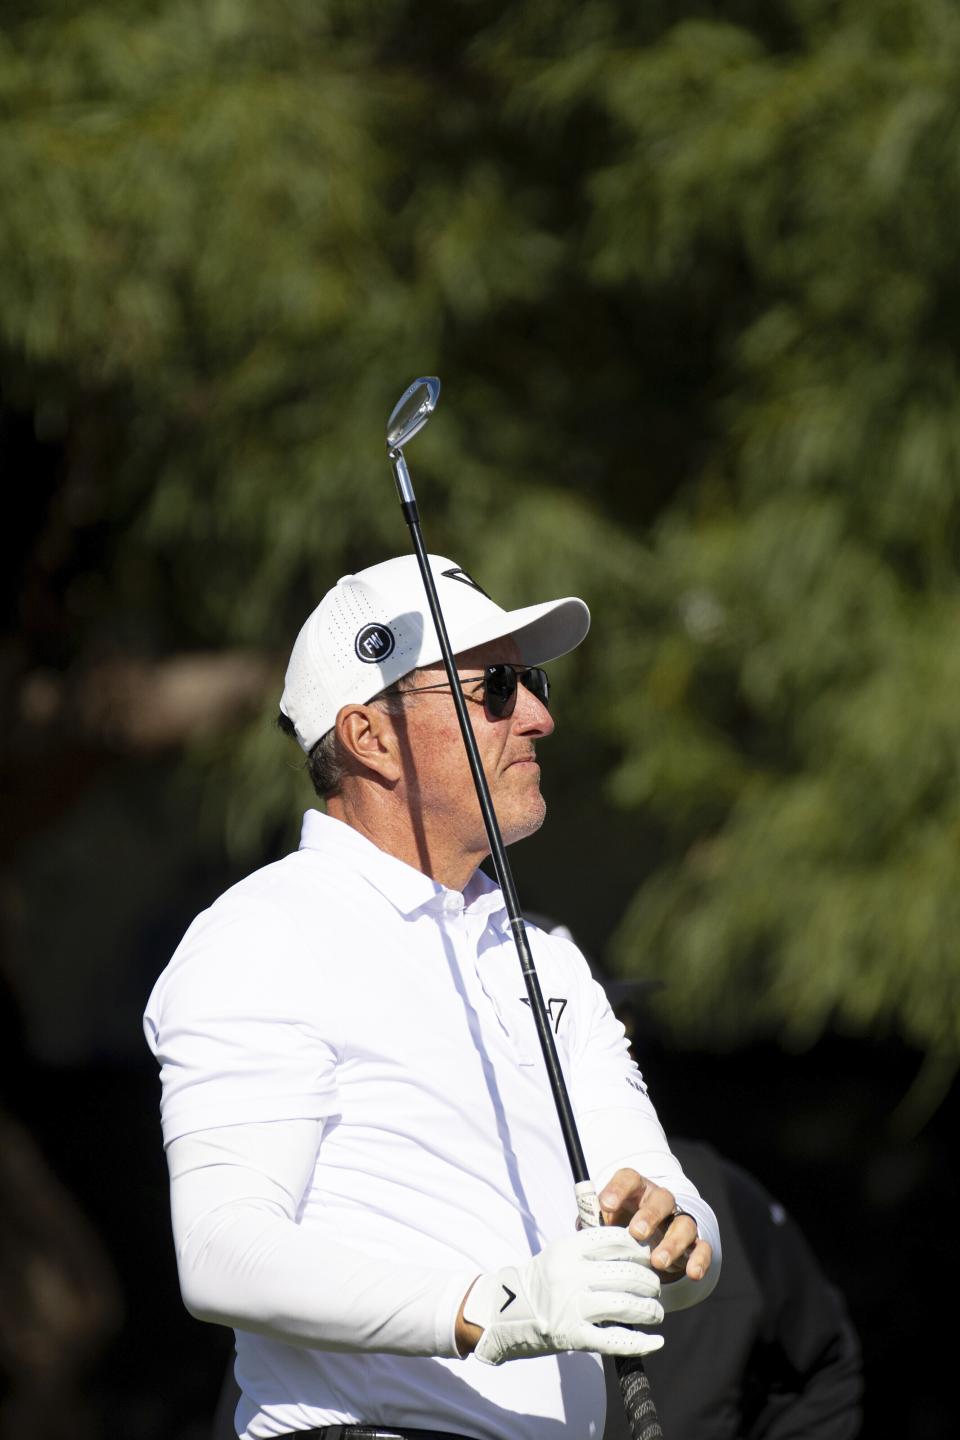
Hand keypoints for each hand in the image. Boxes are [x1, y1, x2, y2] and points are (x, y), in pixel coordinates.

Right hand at [458, 1225, 663, 1365]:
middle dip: (651, 1283)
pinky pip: (614, 1340)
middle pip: (627, 1274)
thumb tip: (635, 1247)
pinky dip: (640, 1343)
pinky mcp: (572, 1335)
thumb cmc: (541, 1281)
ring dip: (650, 1310)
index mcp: (570, 1248)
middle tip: (656, 1288)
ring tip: (656, 1312)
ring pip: (626, 1305)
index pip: (618, 1240)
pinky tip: (656, 1341)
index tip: (650, 1256)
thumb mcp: (560, 1253)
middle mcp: (572, 1273)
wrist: (503, 1311)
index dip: (641, 1249)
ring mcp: (572, 1305)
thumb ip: (592, 1249)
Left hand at [599, 1169, 712, 1282]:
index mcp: (636, 1191)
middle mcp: (660, 1202)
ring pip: (684, 1223)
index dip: (617, 1189)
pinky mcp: (694, 1244)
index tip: (605, 1205)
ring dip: (672, 1242)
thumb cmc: (621, 1228)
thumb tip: (582, 1232)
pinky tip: (693, 1273)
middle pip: (661, 1198)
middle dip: (649, 1215)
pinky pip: (702, 1248)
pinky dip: (699, 1260)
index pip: (629, 1179)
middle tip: (636, 1233)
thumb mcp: (605, 1223)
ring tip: (657, 1262)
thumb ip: (594, 1224)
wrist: (647, 1244)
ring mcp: (679, 1221)